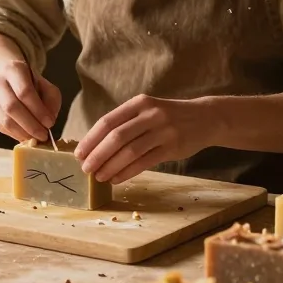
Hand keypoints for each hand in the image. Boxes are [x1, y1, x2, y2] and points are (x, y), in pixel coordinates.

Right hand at [0, 59, 61, 142]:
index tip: (50, 123)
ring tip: (36, 138)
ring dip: (23, 133)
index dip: (38, 110)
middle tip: (43, 135)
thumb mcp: (45, 85)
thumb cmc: (29, 83)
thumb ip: (51, 101)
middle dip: (30, 125)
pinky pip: (0, 127)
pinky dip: (15, 134)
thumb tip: (48, 121)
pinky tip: (25, 135)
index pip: (25, 92)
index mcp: (14, 70)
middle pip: (12, 107)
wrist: (4, 76)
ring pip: (5, 120)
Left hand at [74, 95, 214, 184]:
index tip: (78, 153)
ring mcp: (163, 130)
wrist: (205, 118)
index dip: (90, 139)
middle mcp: (150, 114)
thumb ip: (126, 123)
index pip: (107, 121)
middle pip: (116, 137)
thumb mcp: (147, 111)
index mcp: (139, 103)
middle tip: (85, 168)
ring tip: (99, 177)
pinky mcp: (172, 146)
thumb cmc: (168, 117)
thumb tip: (95, 146)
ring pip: (129, 151)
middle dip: (97, 155)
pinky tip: (116, 179)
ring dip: (110, 166)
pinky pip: (144, 162)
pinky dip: (127, 172)